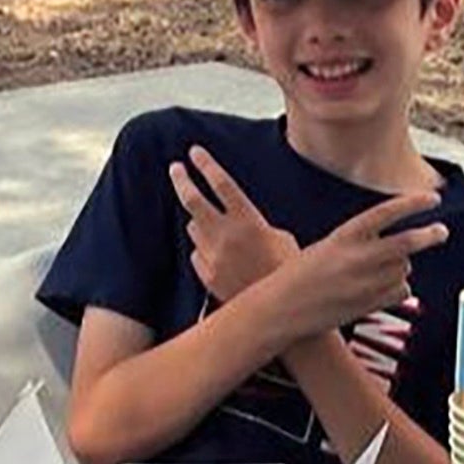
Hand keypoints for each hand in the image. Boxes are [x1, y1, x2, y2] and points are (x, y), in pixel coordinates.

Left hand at [172, 147, 299, 304]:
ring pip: (194, 228)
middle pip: (193, 200)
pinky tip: (219, 257)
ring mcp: (213, 256)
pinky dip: (204, 251)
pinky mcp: (208, 276)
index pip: (222, 183)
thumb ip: (258, 225)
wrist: (280, 311)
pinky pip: (198, 255)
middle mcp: (226, 235)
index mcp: (248, 221)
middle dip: (182, 180)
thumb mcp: (282, 238)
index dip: (206, 165)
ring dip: (200, 223)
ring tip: (214, 228)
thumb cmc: (287, 273)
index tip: (195, 152)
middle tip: (176, 169)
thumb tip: (245, 223)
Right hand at [272, 188, 450, 339]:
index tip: (433, 199)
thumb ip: (359, 244)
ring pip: (403, 269)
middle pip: (406, 244)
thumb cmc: (299, 276)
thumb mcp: (326, 247)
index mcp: (343, 236)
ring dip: (400, 267)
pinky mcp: (370, 305)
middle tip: (442, 231)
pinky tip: (380, 288)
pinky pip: (400, 292)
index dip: (412, 204)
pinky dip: (398, 288)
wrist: (282, 309)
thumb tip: (397, 251)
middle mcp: (357, 259)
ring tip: (377, 270)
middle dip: (429, 235)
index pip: (386, 213)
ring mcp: (365, 284)